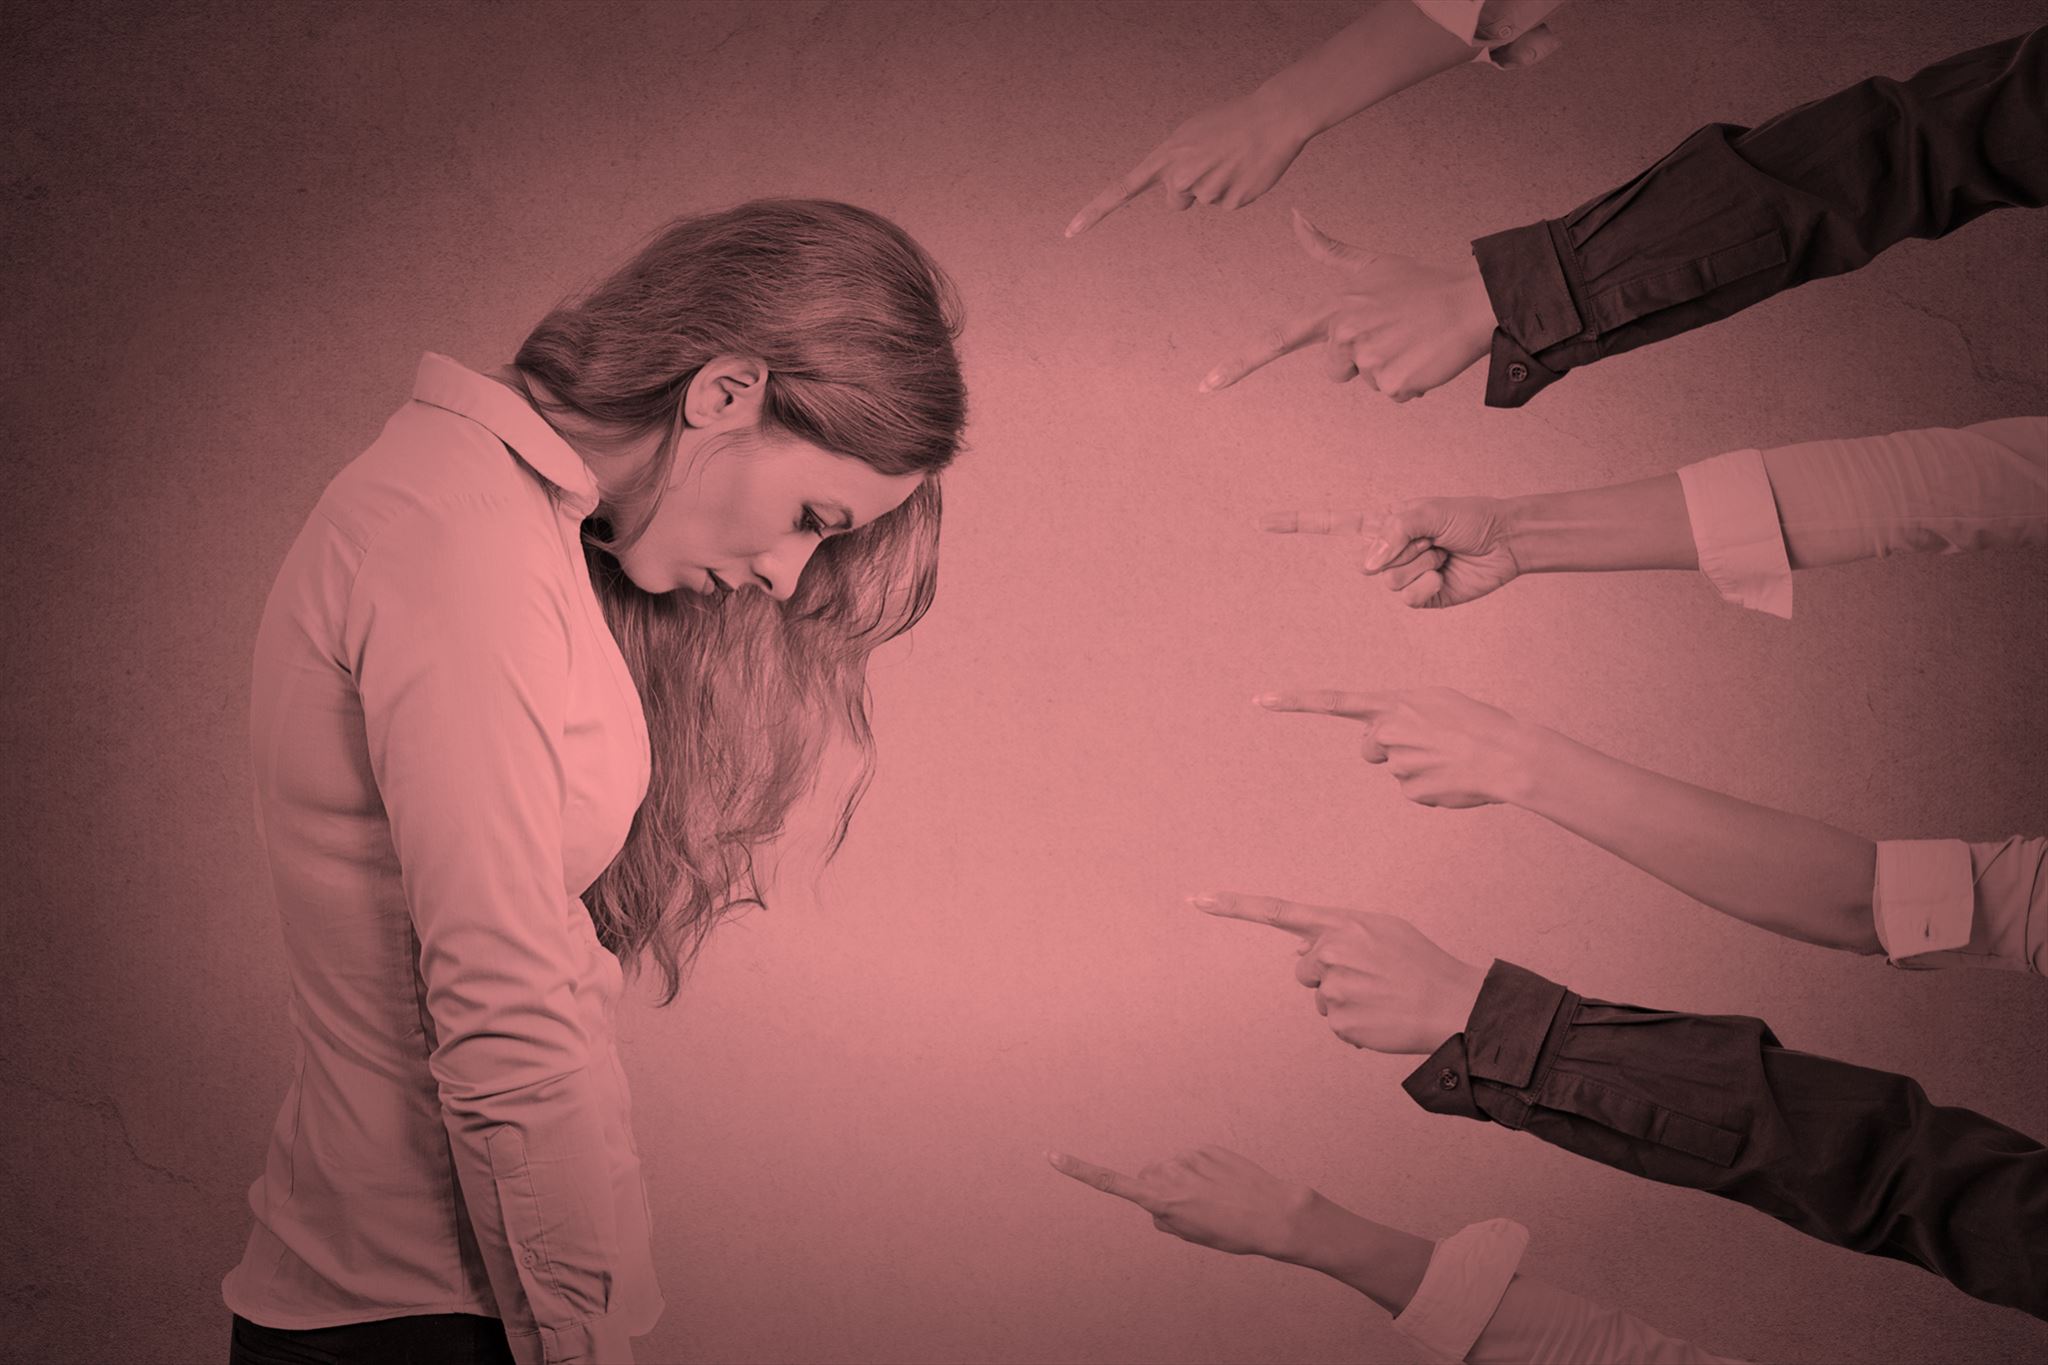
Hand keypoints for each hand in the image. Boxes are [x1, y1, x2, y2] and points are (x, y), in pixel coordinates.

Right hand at [1046, 1146, 1326, 1261]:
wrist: (1273, 1213)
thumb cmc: (1231, 1232)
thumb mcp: (1190, 1235)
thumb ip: (1164, 1217)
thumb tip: (1156, 1202)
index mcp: (1160, 1199)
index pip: (1111, 1183)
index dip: (1080, 1171)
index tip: (1052, 1156)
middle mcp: (1169, 1173)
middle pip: (1149, 1177)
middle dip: (1161, 1190)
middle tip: (1193, 1211)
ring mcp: (1189, 1157)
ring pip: (1174, 1169)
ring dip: (1187, 1182)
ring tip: (1216, 1199)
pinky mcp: (1208, 1148)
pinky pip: (1196, 1161)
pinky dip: (1205, 1172)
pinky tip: (1226, 1186)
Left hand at [1065, 91, 1311, 236]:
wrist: (1274, 117)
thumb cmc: (1230, 122)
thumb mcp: (1191, 136)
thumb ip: (1173, 165)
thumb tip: (1175, 197)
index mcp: (1165, 157)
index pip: (1120, 190)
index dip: (1094, 213)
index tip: (1069, 233)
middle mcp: (1179, 176)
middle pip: (1175, 202)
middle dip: (1190, 190)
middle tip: (1214, 161)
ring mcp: (1205, 192)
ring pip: (1203, 203)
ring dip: (1218, 186)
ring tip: (1233, 160)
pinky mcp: (1231, 204)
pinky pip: (1227, 206)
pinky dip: (1237, 192)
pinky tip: (1246, 171)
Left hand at [1193, 892, 1484, 1052]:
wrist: (1452, 1004)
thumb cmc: (1419, 962)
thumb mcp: (1382, 929)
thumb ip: (1339, 931)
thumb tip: (1296, 950)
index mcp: (1340, 923)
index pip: (1277, 911)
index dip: (1233, 906)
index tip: (1195, 900)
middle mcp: (1329, 952)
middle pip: (1303, 968)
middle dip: (1325, 974)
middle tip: (1368, 978)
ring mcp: (1331, 989)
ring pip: (1318, 998)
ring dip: (1341, 1001)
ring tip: (1380, 998)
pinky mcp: (1338, 1022)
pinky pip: (1333, 1024)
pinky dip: (1353, 1025)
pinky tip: (1380, 1018)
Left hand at [1201, 210, 1493, 399]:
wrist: (1470, 302)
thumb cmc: (1419, 285)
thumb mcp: (1371, 264)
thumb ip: (1326, 248)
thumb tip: (1294, 214)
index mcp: (1333, 310)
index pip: (1276, 339)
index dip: (1238, 364)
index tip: (1205, 387)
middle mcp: (1344, 335)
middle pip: (1334, 371)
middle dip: (1361, 361)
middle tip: (1393, 334)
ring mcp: (1369, 361)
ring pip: (1368, 383)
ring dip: (1391, 370)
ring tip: (1412, 342)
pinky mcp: (1394, 384)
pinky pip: (1395, 396)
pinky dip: (1412, 384)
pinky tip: (1425, 357)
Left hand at [1254, 686, 1535, 807]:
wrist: (1510, 755)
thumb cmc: (1479, 723)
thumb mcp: (1437, 701)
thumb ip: (1402, 711)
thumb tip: (1381, 739)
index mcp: (1393, 702)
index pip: (1333, 700)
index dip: (1294, 701)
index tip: (1259, 700)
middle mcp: (1388, 730)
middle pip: (1369, 748)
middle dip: (1389, 749)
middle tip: (1430, 744)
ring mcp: (1397, 764)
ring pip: (1396, 770)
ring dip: (1419, 768)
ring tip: (1453, 760)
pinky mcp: (1410, 792)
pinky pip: (1412, 793)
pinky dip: (1431, 789)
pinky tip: (1454, 779)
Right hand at [1258, 497, 1522, 607]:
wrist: (1504, 542)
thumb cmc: (1468, 517)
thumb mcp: (1427, 511)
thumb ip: (1392, 532)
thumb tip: (1366, 567)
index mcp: (1382, 523)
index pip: (1329, 524)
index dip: (1295, 523)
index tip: (1260, 523)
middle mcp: (1386, 551)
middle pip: (1368, 563)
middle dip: (1404, 550)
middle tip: (1433, 539)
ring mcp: (1401, 577)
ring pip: (1390, 584)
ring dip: (1422, 568)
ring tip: (1443, 555)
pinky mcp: (1420, 600)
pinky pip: (1409, 601)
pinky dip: (1428, 589)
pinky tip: (1445, 577)